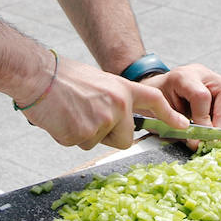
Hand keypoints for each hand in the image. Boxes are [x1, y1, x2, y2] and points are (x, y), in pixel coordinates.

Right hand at [19, 56, 185, 150]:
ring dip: (85, 133)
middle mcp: (117, 105)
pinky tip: (61, 118)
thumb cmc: (64, 78)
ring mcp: (101, 121)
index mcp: (122, 89)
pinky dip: (69, 136)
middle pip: (125, 138)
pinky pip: (80, 145)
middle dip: (109, 134)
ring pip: (99, 142)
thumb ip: (113, 99)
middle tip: (86, 115)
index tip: (183, 126)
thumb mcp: (99, 82)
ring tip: (71, 112)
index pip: (154, 101)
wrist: (38, 76)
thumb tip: (117, 119)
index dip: (169, 115)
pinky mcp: (82, 134)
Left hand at [138, 63, 220, 149]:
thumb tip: (198, 143)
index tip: (200, 138)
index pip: (202, 96)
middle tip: (217, 141)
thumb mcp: (161, 113)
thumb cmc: (158, 101)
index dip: (203, 119)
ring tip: (219, 140)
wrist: (157, 91)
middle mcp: (203, 74)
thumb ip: (179, 127)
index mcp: (184, 76)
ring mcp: (214, 80)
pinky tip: (220, 133)